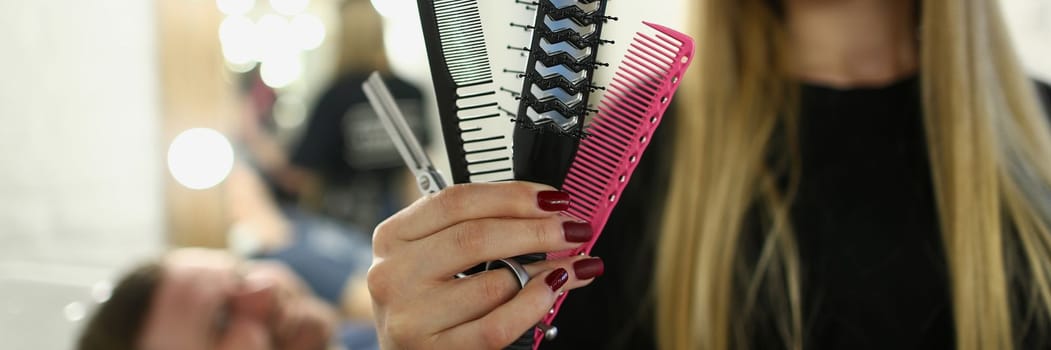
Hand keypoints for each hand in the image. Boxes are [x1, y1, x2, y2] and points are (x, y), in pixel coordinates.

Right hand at [368, 182, 603, 348]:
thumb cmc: (424, 300)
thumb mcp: (431, 255)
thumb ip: (473, 228)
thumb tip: (545, 212)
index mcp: (394, 236)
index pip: (457, 201)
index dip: (512, 196)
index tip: (552, 199)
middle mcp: (395, 273)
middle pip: (476, 237)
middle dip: (537, 229)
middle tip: (572, 229)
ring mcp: (412, 315)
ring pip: (493, 284)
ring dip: (546, 270)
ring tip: (573, 264)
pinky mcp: (434, 349)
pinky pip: (495, 327)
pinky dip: (532, 307)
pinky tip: (553, 293)